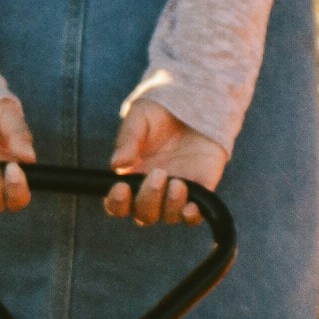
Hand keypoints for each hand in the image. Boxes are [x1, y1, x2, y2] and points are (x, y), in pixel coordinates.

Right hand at [106, 100, 226, 227]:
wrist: (195, 102)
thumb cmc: (160, 111)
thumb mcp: (140, 118)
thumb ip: (128, 140)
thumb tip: (116, 165)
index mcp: (131, 177)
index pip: (118, 204)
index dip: (117, 203)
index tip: (121, 188)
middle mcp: (152, 191)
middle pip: (144, 214)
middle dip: (148, 199)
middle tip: (158, 173)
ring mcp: (176, 193)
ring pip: (169, 216)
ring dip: (170, 206)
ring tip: (177, 183)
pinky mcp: (201, 189)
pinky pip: (195, 214)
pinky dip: (192, 215)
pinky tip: (191, 208)